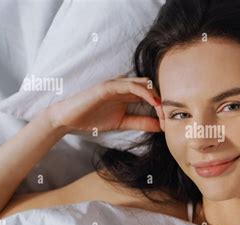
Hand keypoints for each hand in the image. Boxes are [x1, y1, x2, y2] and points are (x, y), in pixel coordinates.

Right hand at [45, 77, 164, 133]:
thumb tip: (161, 127)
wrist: (67, 119)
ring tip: (165, 110)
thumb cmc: (92, 119)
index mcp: (129, 94)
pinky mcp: (108, 86)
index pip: (152, 95)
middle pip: (151, 87)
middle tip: (171, 115)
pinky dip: (144, 92)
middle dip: (163, 100)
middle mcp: (124, 86)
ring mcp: (116, 84)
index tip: (171, 121)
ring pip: (144, 83)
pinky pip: (130, 85)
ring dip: (157, 96)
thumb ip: (141, 123)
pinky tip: (154, 102)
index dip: (163, 106)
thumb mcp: (123, 123)